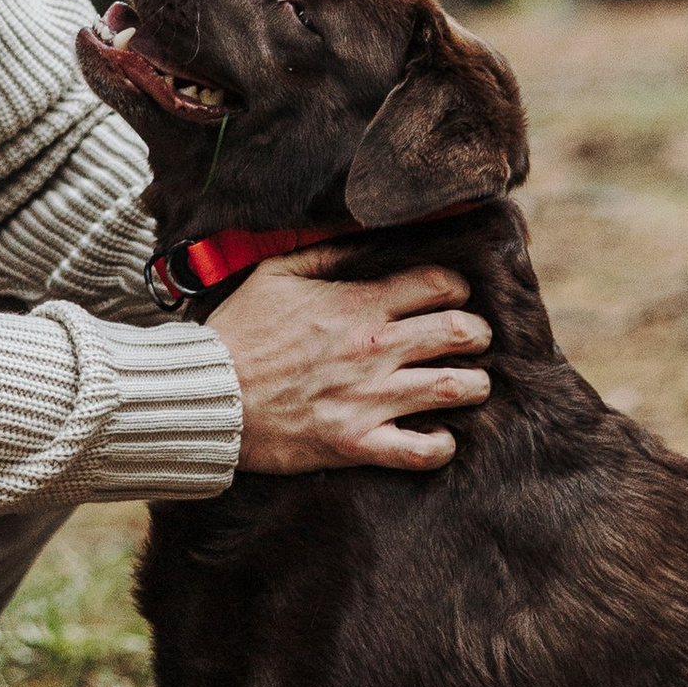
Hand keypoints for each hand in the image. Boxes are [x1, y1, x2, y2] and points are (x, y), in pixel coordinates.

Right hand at [210, 254, 489, 475]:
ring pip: (455, 388)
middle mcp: (373, 349)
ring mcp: (369, 398)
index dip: (456, 288)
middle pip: (460, 333)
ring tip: (473, 384)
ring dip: (475, 384)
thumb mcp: (275, 274)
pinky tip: (441, 437)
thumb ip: (324, 252)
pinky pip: (420, 450)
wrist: (209, 394)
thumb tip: (363, 236)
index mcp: (357, 306)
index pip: (436, 286)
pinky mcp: (357, 442)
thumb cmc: (238, 332)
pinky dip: (441, 446)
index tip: (453, 296)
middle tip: (475, 338)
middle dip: (478, 333)